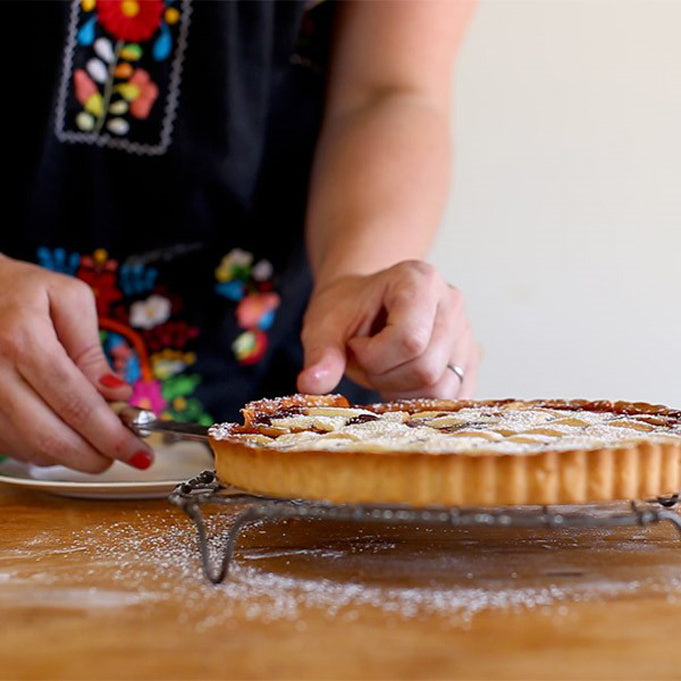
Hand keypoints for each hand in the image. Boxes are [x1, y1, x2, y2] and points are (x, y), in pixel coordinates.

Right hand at [0, 255, 152, 471]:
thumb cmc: (22, 290)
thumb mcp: (68, 299)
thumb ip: (92, 349)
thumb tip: (117, 394)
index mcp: (22, 340)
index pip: (76, 404)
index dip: (112, 435)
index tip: (142, 452)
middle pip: (51, 438)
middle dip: (97, 456)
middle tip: (127, 452)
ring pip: (31, 449)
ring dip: (74, 455)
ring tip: (100, 437)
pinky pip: (14, 446)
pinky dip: (46, 448)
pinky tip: (67, 430)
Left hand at [297, 260, 478, 399]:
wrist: (365, 302)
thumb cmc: (347, 308)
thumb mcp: (324, 325)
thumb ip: (320, 353)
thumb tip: (311, 385)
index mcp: (419, 280)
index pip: (409, 339)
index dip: (374, 356)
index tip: (355, 344)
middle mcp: (452, 302)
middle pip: (426, 368)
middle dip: (385, 376)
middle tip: (366, 360)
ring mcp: (466, 332)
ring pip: (441, 388)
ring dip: (402, 390)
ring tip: (384, 368)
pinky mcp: (470, 359)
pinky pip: (454, 397)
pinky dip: (421, 398)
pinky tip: (401, 380)